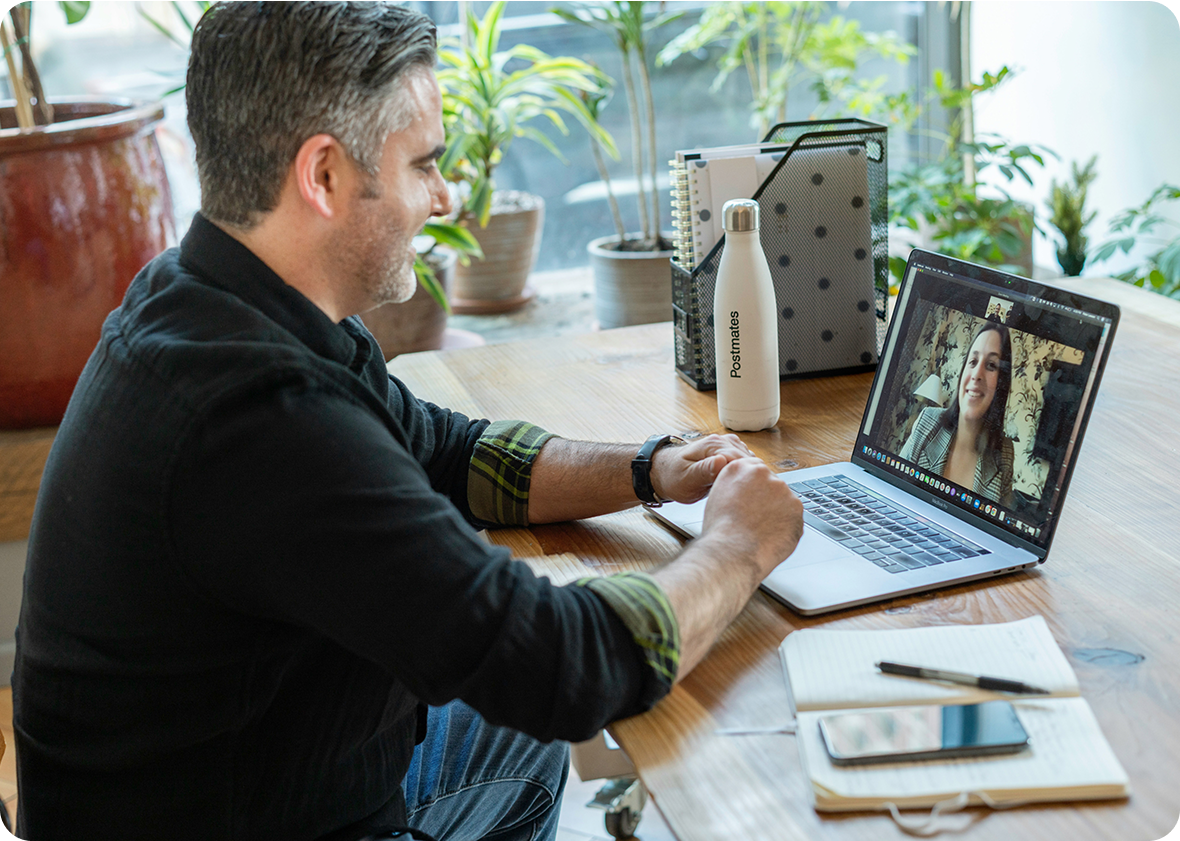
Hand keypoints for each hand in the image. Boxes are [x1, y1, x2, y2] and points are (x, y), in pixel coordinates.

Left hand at [650, 434, 755, 503]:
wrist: (665, 473)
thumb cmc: (673, 477)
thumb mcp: (686, 478)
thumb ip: (704, 470)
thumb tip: (722, 462)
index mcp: (713, 445)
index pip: (741, 460)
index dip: (746, 478)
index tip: (747, 493)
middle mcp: (723, 441)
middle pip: (748, 460)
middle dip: (750, 478)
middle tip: (747, 497)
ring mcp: (727, 446)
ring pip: (749, 462)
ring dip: (749, 476)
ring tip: (744, 493)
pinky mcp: (729, 453)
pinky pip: (745, 463)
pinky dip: (746, 474)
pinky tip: (741, 486)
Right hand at [700, 458, 803, 577]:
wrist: (733, 551)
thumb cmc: (721, 531)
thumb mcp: (717, 497)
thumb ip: (734, 486)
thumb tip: (746, 491)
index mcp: (739, 468)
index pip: (754, 470)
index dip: (754, 488)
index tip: (753, 500)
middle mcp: (763, 473)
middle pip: (771, 484)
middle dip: (767, 500)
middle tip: (756, 519)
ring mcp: (782, 489)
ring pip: (783, 500)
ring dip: (777, 513)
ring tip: (761, 530)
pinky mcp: (796, 506)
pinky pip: (793, 516)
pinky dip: (786, 526)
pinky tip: (771, 536)